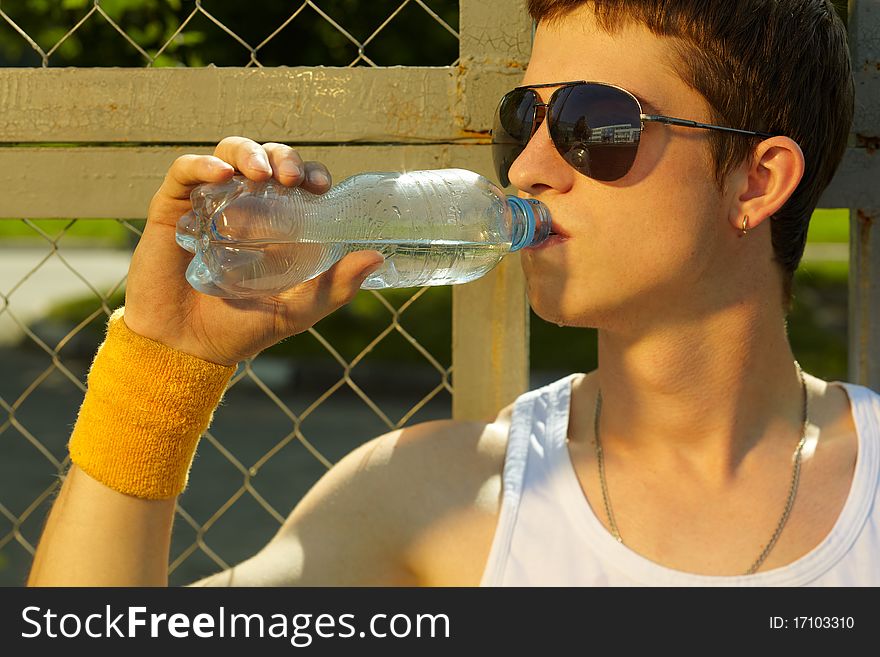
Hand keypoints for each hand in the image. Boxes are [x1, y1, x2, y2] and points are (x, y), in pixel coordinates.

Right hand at [123, 136, 384, 364]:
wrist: (187, 348)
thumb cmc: (244, 328)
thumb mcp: (298, 309)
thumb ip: (335, 286)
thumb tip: (377, 257)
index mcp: (278, 223)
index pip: (300, 182)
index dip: (312, 173)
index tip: (320, 186)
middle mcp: (246, 206)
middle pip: (268, 160)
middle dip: (284, 158)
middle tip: (292, 178)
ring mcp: (209, 203)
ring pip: (230, 155)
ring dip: (248, 153)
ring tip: (260, 172)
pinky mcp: (173, 208)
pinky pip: (185, 172)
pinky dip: (202, 165)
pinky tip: (221, 174)